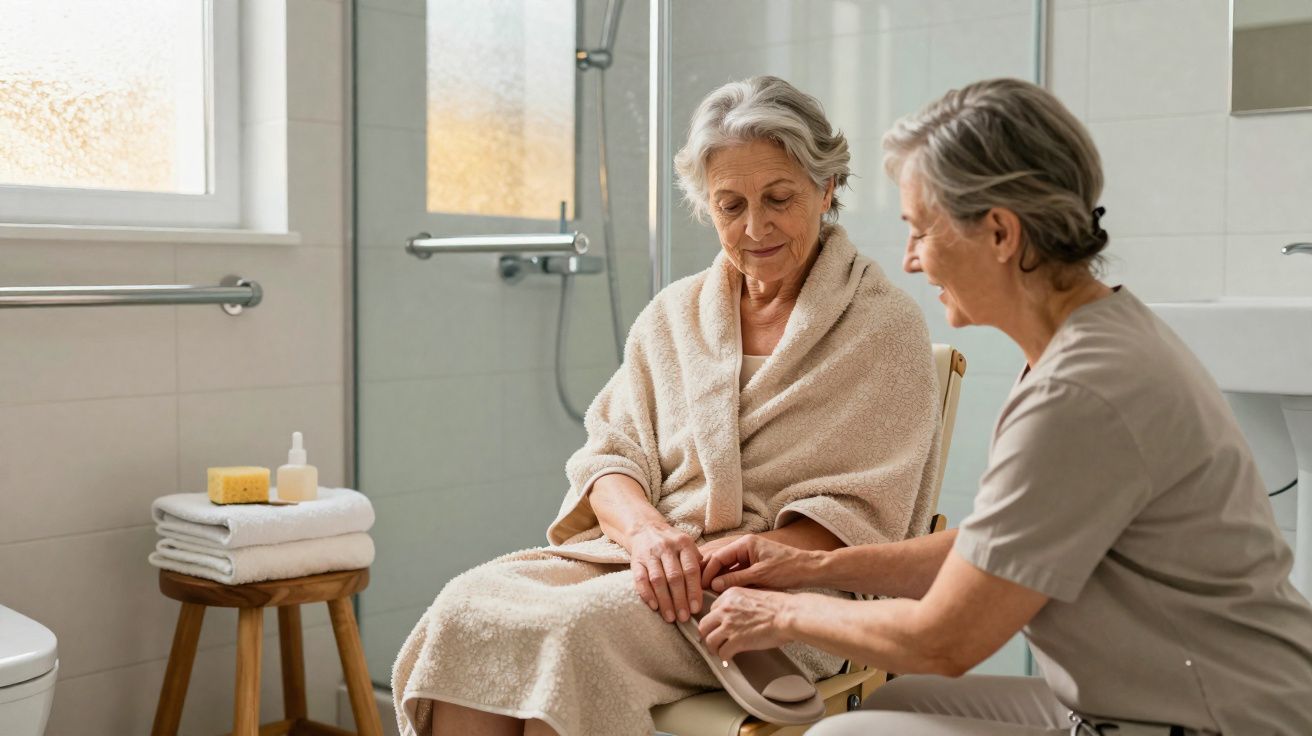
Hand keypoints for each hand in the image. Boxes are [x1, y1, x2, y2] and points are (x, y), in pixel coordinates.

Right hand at [628, 522, 702, 622]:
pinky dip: (647, 594)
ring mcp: (650, 554)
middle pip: (675, 577)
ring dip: (665, 601)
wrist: (645, 529)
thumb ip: (697, 563)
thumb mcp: (688, 546)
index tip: (696, 608)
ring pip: (658, 580)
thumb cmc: (672, 544)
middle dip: (680, 600)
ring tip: (671, 617)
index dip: (694, 590)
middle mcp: (667, 548)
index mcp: (684, 544)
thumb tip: (710, 586)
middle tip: (684, 617)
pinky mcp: (636, 561)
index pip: (691, 569)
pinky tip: (654, 607)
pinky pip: (640, 580)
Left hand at [697, 587, 792, 660]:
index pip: (712, 609)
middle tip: (713, 641)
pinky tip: (729, 658)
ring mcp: (729, 625)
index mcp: (730, 595)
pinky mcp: (736, 641)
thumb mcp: (754, 593)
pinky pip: (722, 652)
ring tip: (719, 652)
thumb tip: (738, 613)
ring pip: (709, 640)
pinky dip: (725, 657)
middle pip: (704, 625)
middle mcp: (726, 608)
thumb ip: (741, 602)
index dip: (715, 621)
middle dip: (707, 635)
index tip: (718, 627)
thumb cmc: (779, 605)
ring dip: (714, 648)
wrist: (788, 615)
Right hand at [701, 534, 817, 592]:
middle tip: (700, 589)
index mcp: (745, 544)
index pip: (719, 557)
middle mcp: (745, 547)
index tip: (700, 586)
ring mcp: (749, 556)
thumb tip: (714, 585)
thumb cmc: (788, 569)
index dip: (708, 572)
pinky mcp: (754, 565)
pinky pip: (737, 572)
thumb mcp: (760, 575)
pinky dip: (730, 580)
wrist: (809, 570)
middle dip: (710, 574)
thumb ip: (735, 579)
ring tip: (709, 593)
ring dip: (719, 579)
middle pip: (720, 560)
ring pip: (728, 567)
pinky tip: (724, 591)